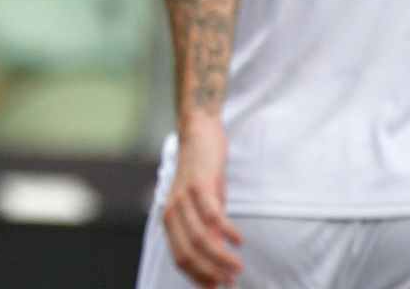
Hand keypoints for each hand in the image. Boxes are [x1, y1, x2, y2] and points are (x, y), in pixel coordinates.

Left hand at [161, 116, 242, 288]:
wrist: (198, 135)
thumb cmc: (202, 175)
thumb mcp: (203, 209)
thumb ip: (207, 234)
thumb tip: (216, 265)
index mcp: (170, 220)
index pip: (180, 259)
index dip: (199, 277)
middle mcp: (172, 211)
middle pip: (188, 254)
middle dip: (210, 273)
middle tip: (231, 282)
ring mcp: (184, 198)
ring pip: (201, 239)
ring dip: (221, 258)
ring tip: (238, 267)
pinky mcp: (199, 185)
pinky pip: (213, 215)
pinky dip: (227, 231)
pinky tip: (239, 241)